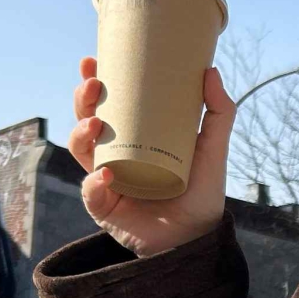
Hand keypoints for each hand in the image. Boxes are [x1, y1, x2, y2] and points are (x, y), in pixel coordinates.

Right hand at [67, 56, 233, 257]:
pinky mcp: (104, 207)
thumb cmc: (203, 191)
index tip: (93, 60)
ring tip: (96, 123)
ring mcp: (106, 180)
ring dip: (80, 133)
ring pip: (80, 150)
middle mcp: (115, 154)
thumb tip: (210, 71)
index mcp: (135, 136)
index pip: (109, 104)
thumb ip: (218, 112)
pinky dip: (95, 182)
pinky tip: (107, 174)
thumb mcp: (214, 148)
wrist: (199, 237)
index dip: (95, 82)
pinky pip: (91, 191)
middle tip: (91, 84)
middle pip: (87, 121)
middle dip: (82, 101)